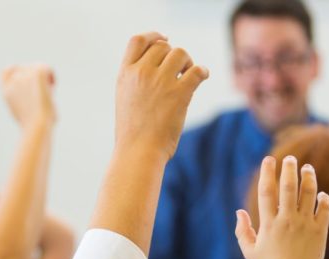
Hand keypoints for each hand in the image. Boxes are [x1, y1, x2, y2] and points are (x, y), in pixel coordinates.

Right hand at [1, 64, 55, 128]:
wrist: (36, 125)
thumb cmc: (34, 126)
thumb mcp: (24, 114)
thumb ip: (25, 101)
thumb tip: (38, 94)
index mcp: (7, 91)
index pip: (7, 71)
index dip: (17, 71)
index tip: (28, 78)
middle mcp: (14, 81)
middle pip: (26, 69)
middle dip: (35, 78)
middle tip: (43, 92)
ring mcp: (25, 76)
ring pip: (37, 67)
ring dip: (44, 78)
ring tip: (47, 91)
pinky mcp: (37, 73)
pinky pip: (47, 67)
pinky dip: (51, 75)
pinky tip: (52, 86)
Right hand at [115, 32, 209, 159]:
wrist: (138, 152)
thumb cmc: (133, 132)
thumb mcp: (125, 99)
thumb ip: (136, 80)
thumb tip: (157, 65)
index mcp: (125, 74)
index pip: (138, 40)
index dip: (153, 36)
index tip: (164, 39)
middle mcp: (141, 73)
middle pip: (163, 46)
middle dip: (173, 55)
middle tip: (179, 70)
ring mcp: (160, 82)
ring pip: (180, 53)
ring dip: (188, 62)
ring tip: (187, 76)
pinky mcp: (179, 93)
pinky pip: (197, 70)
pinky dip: (203, 71)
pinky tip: (203, 77)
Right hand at [236, 156, 328, 258]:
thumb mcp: (249, 251)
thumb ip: (242, 231)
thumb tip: (239, 212)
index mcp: (268, 224)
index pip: (267, 191)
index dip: (267, 173)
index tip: (268, 160)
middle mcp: (287, 221)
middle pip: (289, 187)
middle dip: (289, 169)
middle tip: (290, 158)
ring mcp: (305, 226)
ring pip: (309, 194)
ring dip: (308, 177)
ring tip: (307, 168)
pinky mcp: (319, 231)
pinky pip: (324, 209)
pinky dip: (323, 198)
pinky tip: (320, 194)